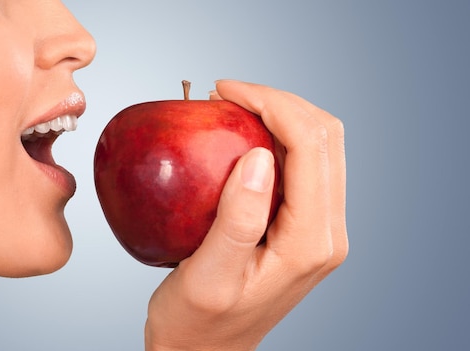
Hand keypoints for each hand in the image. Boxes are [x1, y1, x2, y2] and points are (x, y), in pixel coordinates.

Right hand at [145, 80, 347, 350]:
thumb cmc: (197, 322)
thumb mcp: (209, 276)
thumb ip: (238, 219)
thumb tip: (258, 154)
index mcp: (310, 241)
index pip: (309, 146)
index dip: (271, 104)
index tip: (223, 91)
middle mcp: (327, 233)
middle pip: (325, 138)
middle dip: (278, 101)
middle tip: (225, 95)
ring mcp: (319, 229)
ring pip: (319, 146)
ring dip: (280, 116)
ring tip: (231, 108)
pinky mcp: (304, 227)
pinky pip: (303, 165)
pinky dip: (276, 138)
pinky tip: (241, 136)